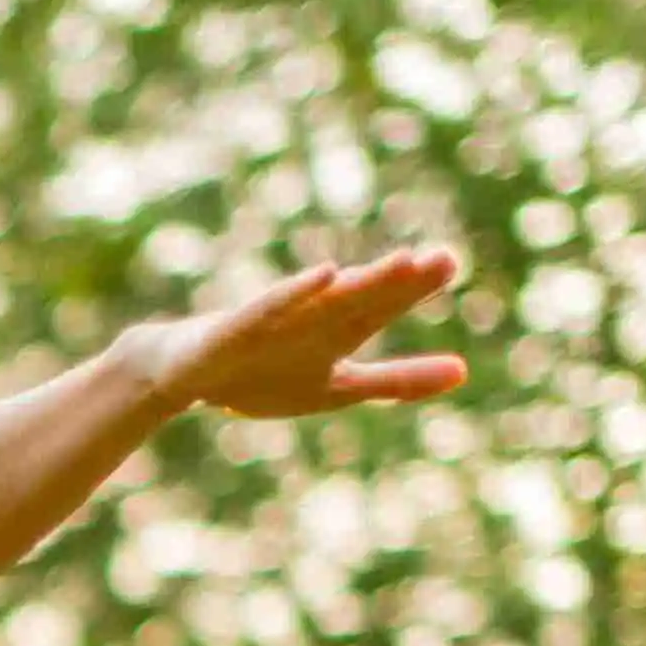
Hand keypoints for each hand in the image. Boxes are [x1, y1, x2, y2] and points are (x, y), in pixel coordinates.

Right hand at [125, 249, 467, 420]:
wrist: (179, 374)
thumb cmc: (261, 377)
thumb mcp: (340, 388)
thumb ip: (399, 380)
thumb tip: (465, 373)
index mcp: (339, 331)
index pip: (382, 306)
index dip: (415, 287)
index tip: (451, 262)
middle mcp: (311, 318)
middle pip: (363, 298)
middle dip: (400, 281)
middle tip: (443, 257)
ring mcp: (275, 321)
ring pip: (328, 300)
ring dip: (364, 282)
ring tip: (399, 264)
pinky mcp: (239, 327)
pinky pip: (272, 307)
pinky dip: (299, 293)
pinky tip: (326, 276)